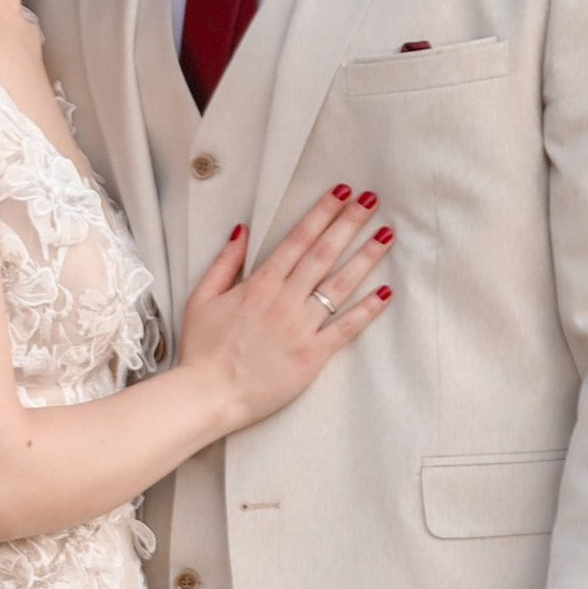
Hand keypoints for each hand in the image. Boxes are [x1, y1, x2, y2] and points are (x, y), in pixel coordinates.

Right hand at [173, 186, 393, 433]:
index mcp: (259, 284)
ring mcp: (301, 327)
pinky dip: (367, 310)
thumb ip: (224, 262)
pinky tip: (385, 292)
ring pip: (340, 285)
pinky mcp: (313, 355)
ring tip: (385, 234)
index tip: (341, 193)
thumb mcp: (201, 298)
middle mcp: (284, 300)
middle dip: (349, 223)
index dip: (322, 213)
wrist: (209, 395)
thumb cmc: (202, 350)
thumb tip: (242, 231)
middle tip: (370, 199)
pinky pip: (346, 328)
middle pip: (324, 253)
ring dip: (365, 257)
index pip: (298, 239)